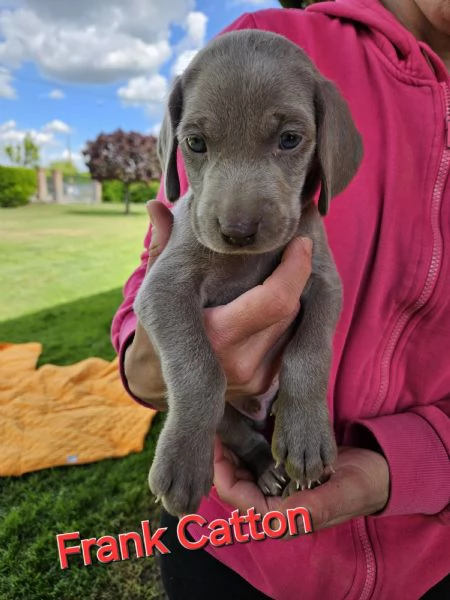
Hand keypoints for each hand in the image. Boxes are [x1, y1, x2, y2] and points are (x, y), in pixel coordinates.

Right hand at [125, 200, 312, 405]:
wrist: (158, 382)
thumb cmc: (158, 329)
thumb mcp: (158, 290)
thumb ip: (162, 248)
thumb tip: (155, 206)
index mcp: (215, 337)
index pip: (276, 300)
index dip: (296, 268)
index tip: (301, 242)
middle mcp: (240, 364)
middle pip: (290, 309)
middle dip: (296, 276)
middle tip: (296, 246)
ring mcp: (255, 379)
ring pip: (294, 325)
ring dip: (295, 297)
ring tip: (289, 270)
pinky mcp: (264, 386)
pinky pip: (289, 342)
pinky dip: (288, 320)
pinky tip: (277, 302)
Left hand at [213, 438, 389, 530]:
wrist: (378, 472)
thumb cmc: (362, 484)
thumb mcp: (343, 492)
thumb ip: (315, 506)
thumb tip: (283, 514)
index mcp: (283, 517)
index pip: (237, 497)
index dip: (220, 470)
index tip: (214, 441)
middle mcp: (274, 507)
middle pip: (233, 483)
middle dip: (221, 457)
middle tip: (214, 427)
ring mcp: (276, 490)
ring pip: (241, 471)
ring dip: (231, 450)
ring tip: (222, 424)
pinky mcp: (281, 475)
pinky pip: (254, 462)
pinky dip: (245, 446)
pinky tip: (241, 427)